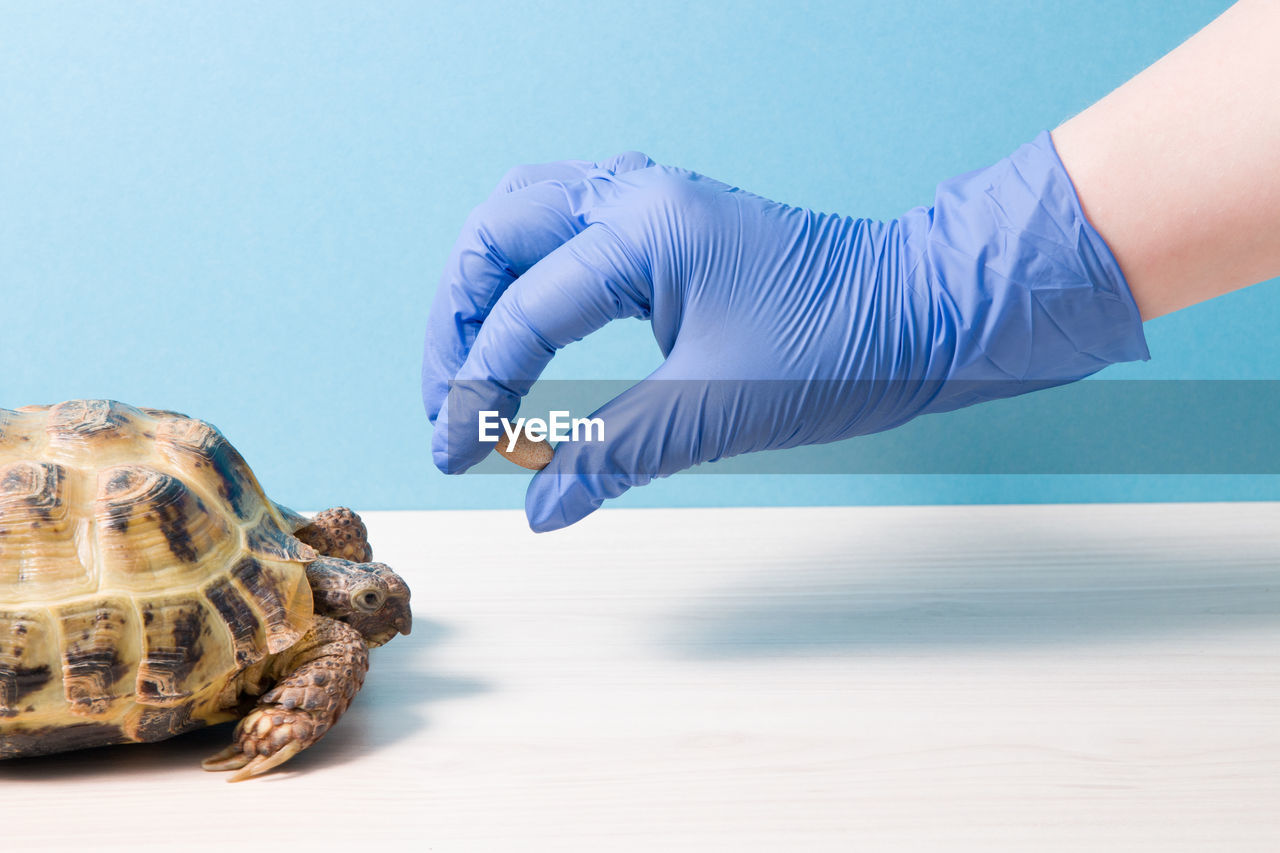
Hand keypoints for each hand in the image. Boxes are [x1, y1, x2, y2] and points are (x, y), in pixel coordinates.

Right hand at [422, 135, 1147, 531]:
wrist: (931, 311)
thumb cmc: (847, 344)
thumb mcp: (719, 408)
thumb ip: (615, 455)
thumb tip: (539, 511)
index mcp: (644, 227)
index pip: (525, 311)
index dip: (478, 390)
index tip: (455, 454)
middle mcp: (637, 195)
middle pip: (494, 235)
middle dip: (456, 322)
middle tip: (448, 405)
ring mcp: (653, 204)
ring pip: (524, 222)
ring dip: (484, 293)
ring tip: (470, 371)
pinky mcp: (669, 229)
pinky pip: (567, 237)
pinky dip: (530, 284)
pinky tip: (526, 334)